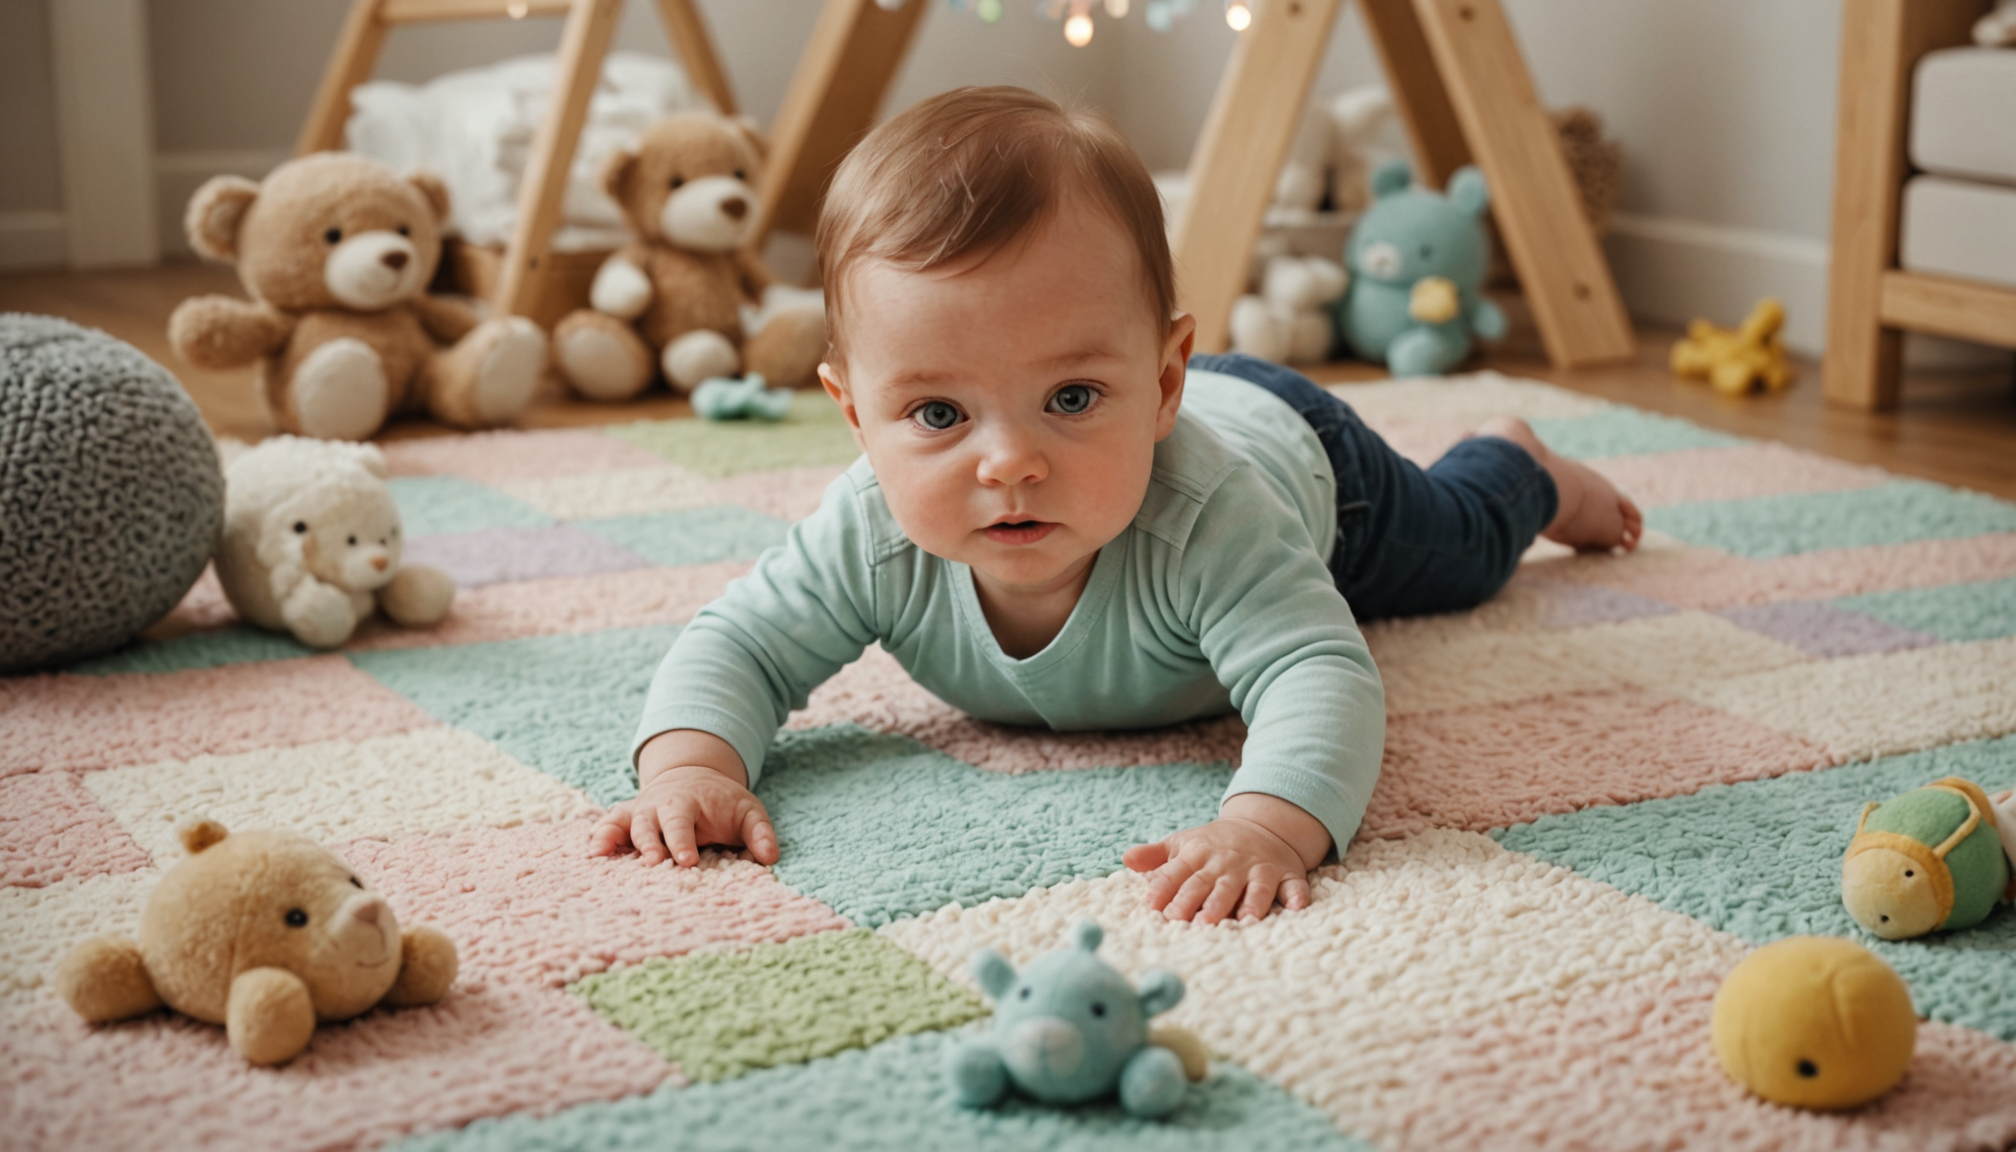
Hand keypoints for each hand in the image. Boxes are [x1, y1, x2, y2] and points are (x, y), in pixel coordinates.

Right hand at [589, 730, 776, 866]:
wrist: (694, 776)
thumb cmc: (723, 803)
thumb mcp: (748, 811)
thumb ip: (760, 832)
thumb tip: (770, 857)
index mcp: (688, 802)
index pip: (683, 822)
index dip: (683, 840)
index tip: (686, 860)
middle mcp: (659, 805)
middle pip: (649, 823)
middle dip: (650, 843)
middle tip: (653, 862)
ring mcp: (640, 811)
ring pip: (625, 822)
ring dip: (615, 838)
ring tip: (602, 855)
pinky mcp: (627, 819)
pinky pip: (609, 824)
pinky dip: (600, 835)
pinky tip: (592, 852)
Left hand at [1123, 794, 1329, 924]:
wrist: (1263, 825)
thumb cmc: (1214, 845)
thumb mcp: (1183, 843)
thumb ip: (1156, 857)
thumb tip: (1126, 859)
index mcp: (1199, 855)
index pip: (1179, 874)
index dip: (1166, 890)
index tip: (1154, 908)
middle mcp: (1228, 863)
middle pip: (1213, 885)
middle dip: (1205, 903)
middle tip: (1196, 925)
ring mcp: (1259, 868)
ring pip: (1253, 888)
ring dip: (1248, 904)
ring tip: (1241, 920)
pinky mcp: (1286, 874)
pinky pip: (1293, 886)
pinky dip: (1297, 896)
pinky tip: (1296, 908)